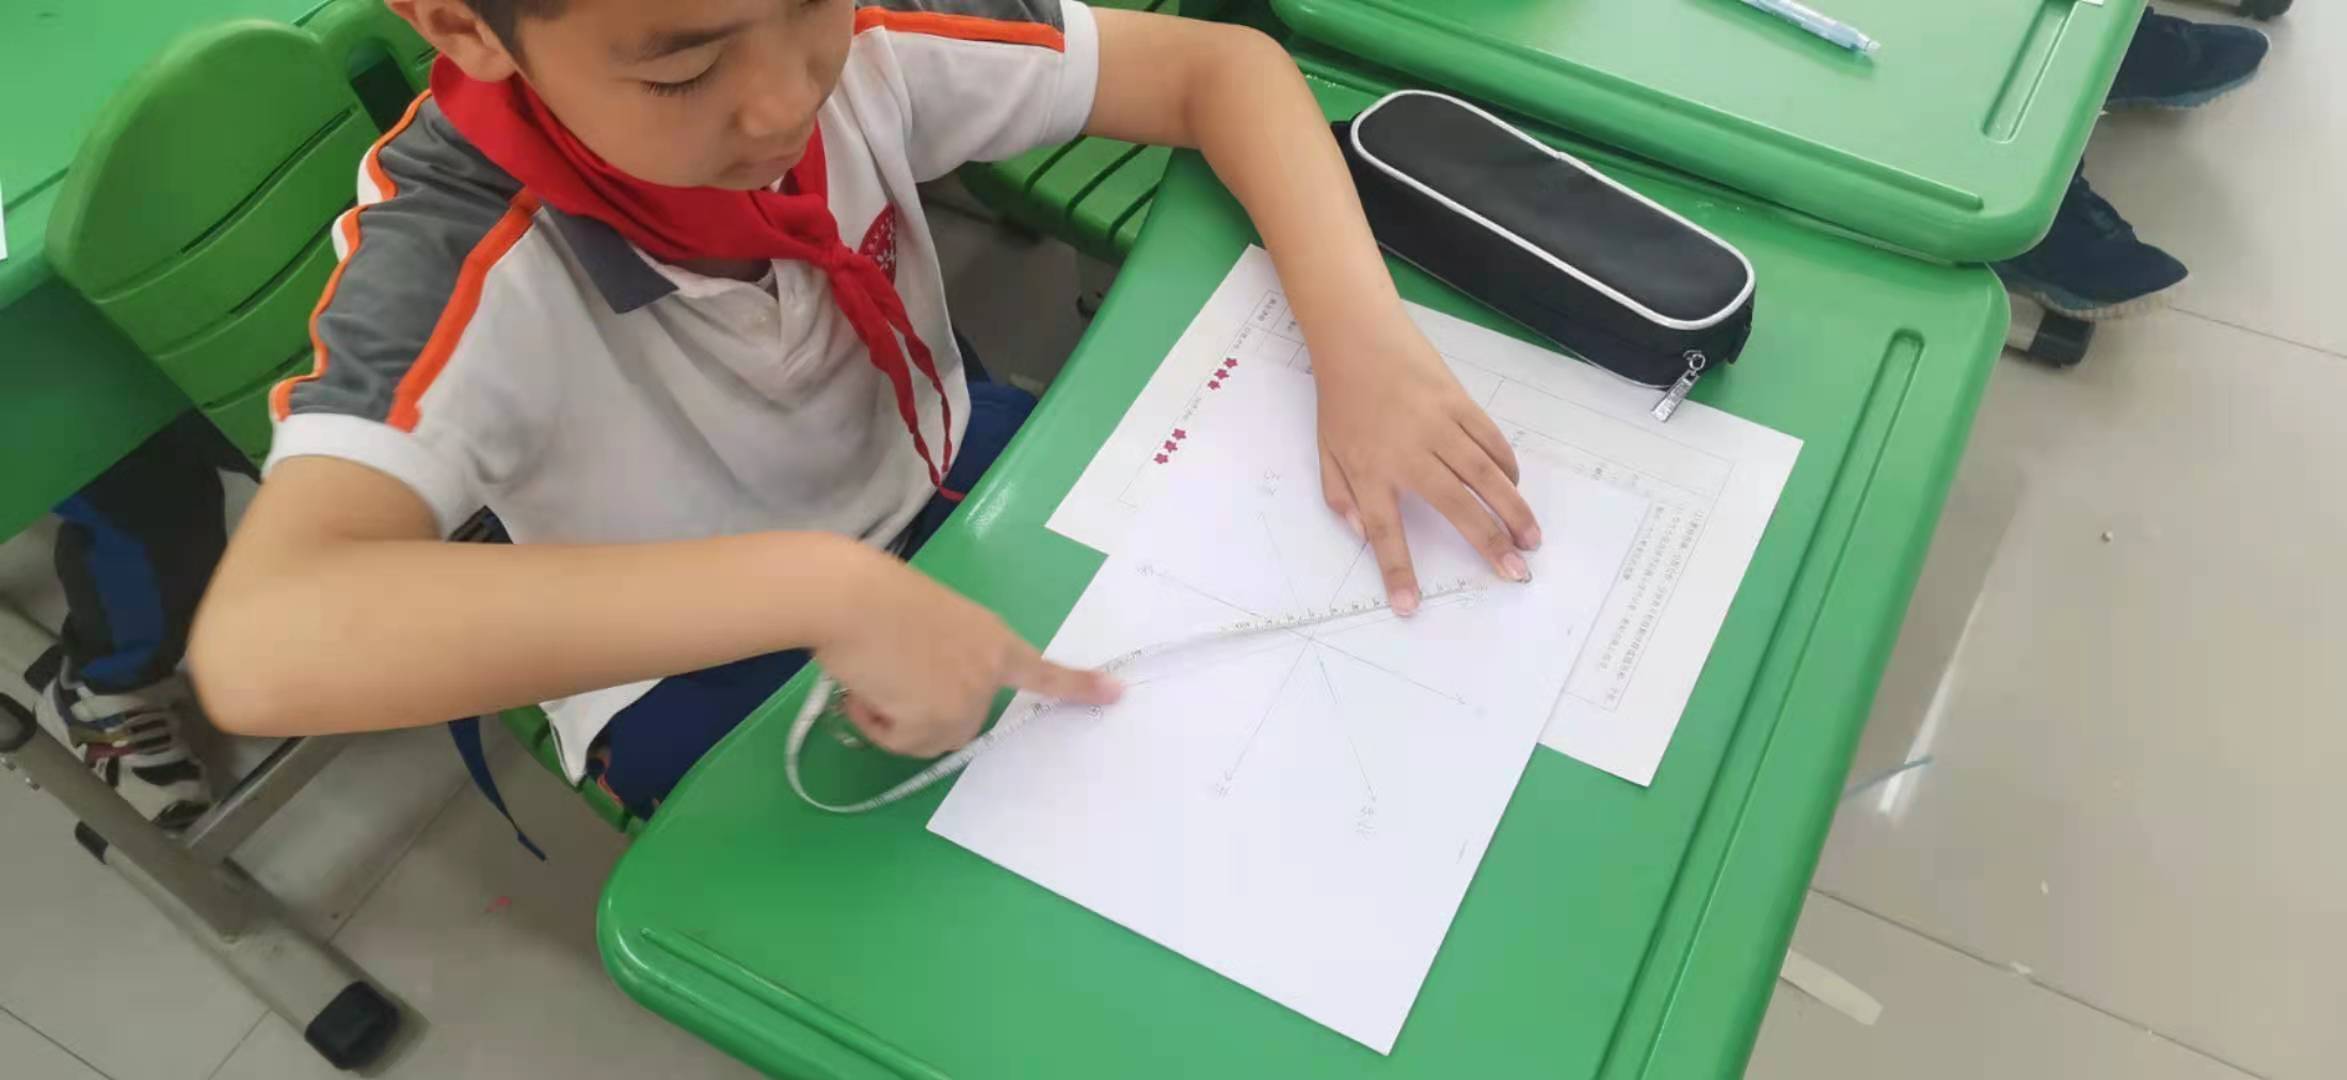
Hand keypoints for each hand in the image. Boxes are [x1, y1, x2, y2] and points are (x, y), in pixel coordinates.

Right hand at [814, 556, 1120, 756]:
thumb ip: (944, 657)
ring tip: (872, 677)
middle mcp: (988, 670)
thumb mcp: (928, 624)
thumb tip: (917, 694)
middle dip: (922, 715)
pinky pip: (900, 742)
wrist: (852, 598)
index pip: (1042, 671)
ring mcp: (967, 696)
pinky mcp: (938, 718)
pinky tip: (865, 687)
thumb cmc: (875, 598)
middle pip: (962, 723)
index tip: (1116, 693)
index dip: (1077, 686)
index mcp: (992, 639)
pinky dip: (875, 724)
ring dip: (894, 720)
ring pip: (928, 738)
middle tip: (887, 681)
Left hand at [1312, 321, 1540, 612]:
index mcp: (1369, 471)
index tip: (1410, 606)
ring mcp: (1438, 426)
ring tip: (1532, 538)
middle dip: (1488, 543)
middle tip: (1516, 572)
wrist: (1357, 337)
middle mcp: (1408, 453)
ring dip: (1513, 509)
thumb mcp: (1325, 452)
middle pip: (1456, 506)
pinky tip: (1516, 487)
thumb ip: (1339, 497)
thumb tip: (1359, 535)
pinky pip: (1490, 440)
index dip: (1397, 571)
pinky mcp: (1459, 402)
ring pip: (1484, 475)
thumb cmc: (1341, 398)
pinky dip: (1507, 465)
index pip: (1383, 532)